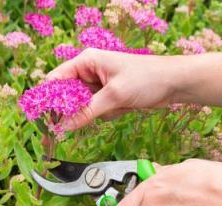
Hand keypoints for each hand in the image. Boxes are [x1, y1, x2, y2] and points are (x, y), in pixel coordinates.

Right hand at [47, 48, 187, 130]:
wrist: (175, 84)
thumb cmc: (146, 79)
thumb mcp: (114, 96)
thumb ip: (86, 112)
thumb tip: (63, 127)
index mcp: (87, 61)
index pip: (57, 79)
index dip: (49, 98)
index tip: (47, 119)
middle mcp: (90, 71)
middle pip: (68, 95)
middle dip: (75, 110)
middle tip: (81, 121)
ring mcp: (99, 85)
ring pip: (83, 106)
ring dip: (97, 112)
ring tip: (118, 105)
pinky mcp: (109, 96)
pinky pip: (97, 111)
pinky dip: (108, 113)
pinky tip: (124, 107)